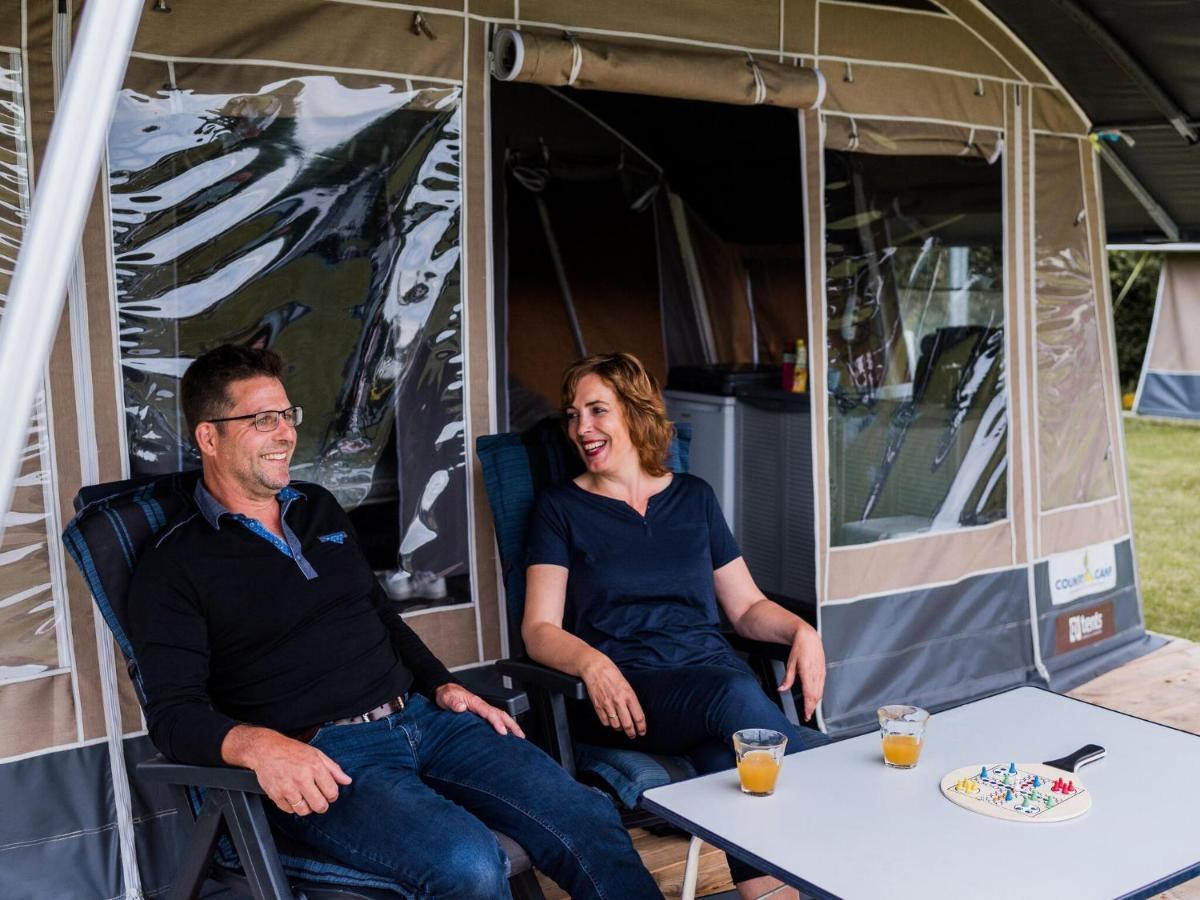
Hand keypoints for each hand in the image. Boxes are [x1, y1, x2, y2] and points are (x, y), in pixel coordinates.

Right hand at [225, 726, 351, 816]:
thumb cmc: (292, 751)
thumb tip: (347, 781)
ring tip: (306, 799)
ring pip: (304, 811)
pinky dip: (293, 807)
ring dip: (307, 808)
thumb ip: (334, 769)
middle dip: (322, 805)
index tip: (329, 794)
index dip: (332, 796)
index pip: (332, 792)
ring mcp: (288, 788)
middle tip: (319, 800)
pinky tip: (293, 797)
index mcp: (315, 767)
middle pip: (319, 805)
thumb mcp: (317, 754)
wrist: (266, 750)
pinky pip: (289, 810)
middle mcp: (302, 778)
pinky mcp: (276, 795)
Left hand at [435, 683, 525, 737]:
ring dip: (511, 725)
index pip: (489, 712)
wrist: (445, 691)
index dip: (497, 722)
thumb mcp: (447, 698)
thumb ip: (454, 702)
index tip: (502, 731)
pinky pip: (496, 718)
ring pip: (500, 716)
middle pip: (501, 714)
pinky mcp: (481, 714)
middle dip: (511, 724)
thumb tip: (461, 707)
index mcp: (475, 702)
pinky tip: (506, 733)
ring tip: (519, 737)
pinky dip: (504, 725)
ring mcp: (482, 709)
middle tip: (520, 736)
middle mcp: (481, 705)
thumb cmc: (447, 695)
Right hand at [580, 653, 645, 738]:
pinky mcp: (598, 706)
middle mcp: (619, 701)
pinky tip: (611, 720)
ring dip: (619, 728)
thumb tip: (635, 714)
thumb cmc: (612, 674)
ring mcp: (607, 705)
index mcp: (629, 695)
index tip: (642, 731)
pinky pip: (605, 722)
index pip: (638, 717)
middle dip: (631, 732)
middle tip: (632, 735)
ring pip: (616, 725)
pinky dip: (608, 723)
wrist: (595, 668)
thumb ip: (631, 699)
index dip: (641, 727)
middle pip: (627, 724)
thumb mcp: (627, 685)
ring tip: (621, 727)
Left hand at [778, 621, 825, 721]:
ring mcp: (821, 673)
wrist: (809, 637)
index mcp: (808, 672)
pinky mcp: (823, 672)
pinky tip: (815, 697)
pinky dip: (819, 694)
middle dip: (812, 708)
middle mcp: (816, 674)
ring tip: (811, 709)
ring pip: (820, 692)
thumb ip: (788, 679)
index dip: (808, 707)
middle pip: (816, 696)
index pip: (809, 694)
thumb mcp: (790, 663)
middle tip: (807, 715)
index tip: (806, 715)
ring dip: (816, 702)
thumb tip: (781, 689)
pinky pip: (822, 686)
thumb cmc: (800, 648)